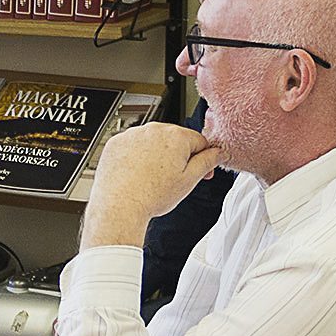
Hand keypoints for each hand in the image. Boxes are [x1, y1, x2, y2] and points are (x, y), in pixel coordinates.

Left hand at [78, 119, 225, 249]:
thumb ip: (207, 162)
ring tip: (152, 179)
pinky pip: (132, 145)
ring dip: (156, 155)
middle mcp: (153, 130)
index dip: (204, 158)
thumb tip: (219, 153)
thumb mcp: (189, 180)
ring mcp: (132, 135)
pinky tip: (137, 174)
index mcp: (176, 136)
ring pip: (152, 142)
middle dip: (178, 156)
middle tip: (173, 179)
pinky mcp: (116, 142)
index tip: (201, 172)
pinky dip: (136, 157)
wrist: (119, 206)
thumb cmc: (152, 195)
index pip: (199, 141)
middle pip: (175, 140)